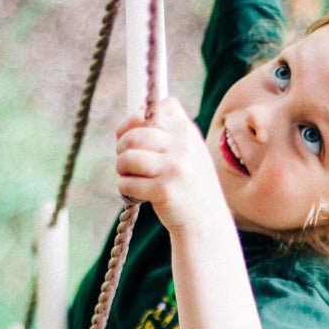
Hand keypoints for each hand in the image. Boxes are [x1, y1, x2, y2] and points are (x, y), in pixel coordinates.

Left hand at [115, 98, 227, 234]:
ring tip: (131, 177)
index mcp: (187, 132)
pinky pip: (127, 183)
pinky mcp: (164, 191)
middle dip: (122, 148)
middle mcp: (183, 147)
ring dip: (122, 169)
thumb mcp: (189, 150)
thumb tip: (132, 117)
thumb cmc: (190, 183)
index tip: (133, 136)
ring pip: (127, 158)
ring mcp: (175, 168)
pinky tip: (137, 194)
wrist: (206, 220)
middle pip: (134, 135)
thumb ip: (167, 132)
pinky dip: (125, 189)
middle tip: (127, 162)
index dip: (135, 120)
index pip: (155, 108)